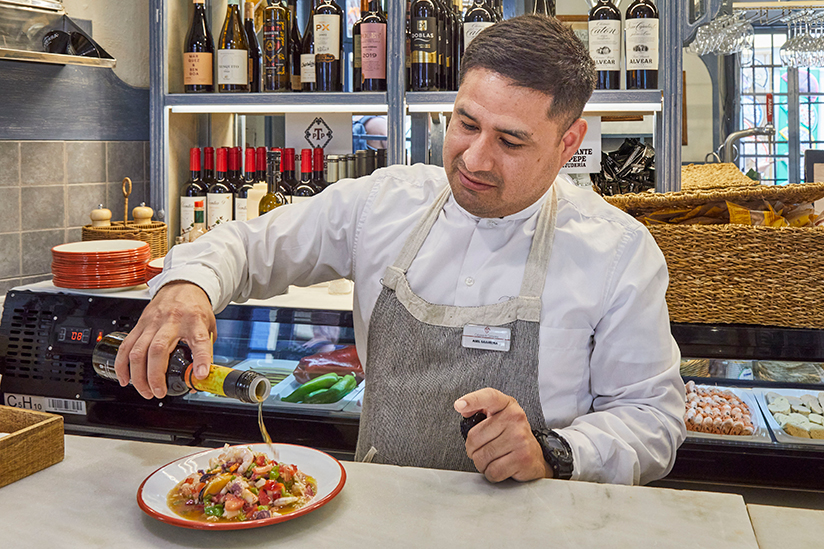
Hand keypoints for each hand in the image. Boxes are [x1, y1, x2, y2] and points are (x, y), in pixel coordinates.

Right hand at [113, 281, 214, 398]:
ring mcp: (152, 322)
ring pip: (138, 350)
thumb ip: (206, 350)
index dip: (201, 359)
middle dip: (155, 376)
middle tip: (159, 392)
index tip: (199, 375)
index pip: (199, 341)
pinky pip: (126, 346)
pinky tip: (125, 379)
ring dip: (138, 376)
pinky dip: (122, 365)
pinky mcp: (139, 324)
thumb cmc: (196, 307)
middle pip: (158, 349)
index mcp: (194, 321)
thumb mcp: (209, 326)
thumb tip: (200, 377)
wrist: (183, 285)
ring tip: (145, 391)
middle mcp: (171, 321)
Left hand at [454, 388, 552, 482]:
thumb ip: (480, 410)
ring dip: (482, 464)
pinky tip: (500, 467)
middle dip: (473, 450)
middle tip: (482, 450)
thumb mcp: (499, 417)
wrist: (535, 457)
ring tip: (492, 459)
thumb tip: (463, 409)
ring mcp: (520, 438)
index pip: (489, 397)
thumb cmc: (512, 436)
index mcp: (507, 405)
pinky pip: (493, 471)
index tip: (459, 405)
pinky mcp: (522, 458)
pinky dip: (491, 473)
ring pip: (482, 457)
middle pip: (475, 437)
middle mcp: (515, 418)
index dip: (473, 400)